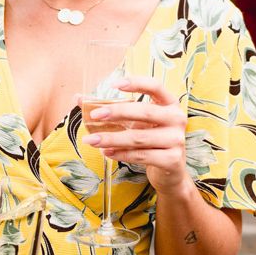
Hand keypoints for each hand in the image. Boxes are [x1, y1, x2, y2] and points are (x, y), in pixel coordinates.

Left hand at [83, 76, 189, 194]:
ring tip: (92, 140)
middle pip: (144, 112)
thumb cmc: (148, 138)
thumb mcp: (132, 121)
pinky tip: (106, 152)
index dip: (136, 83)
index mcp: (168, 103)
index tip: (114, 84)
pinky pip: (142, 155)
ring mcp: (177, 140)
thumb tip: (78, 98)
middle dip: (117, 112)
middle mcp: (176, 118)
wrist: (170, 171)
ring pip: (139, 138)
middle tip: (94, 115)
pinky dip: (121, 154)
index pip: (155, 86)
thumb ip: (109, 108)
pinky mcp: (173, 160)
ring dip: (112, 138)